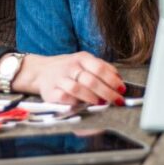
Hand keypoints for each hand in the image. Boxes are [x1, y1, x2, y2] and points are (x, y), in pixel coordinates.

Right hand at [7, 52, 125, 105]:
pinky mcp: (50, 91)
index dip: (113, 80)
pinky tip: (82, 106)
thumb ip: (101, 68)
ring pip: (77, 89)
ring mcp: (59, 79)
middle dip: (107, 92)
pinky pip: (63, 98)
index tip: (122, 90)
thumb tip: (119, 79)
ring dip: (92, 98)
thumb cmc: (70, 68)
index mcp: (82, 58)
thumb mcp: (85, 61)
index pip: (100, 68)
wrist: (41, 71)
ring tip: (102, 104)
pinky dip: (74, 102)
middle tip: (117, 101)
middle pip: (91, 80)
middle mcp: (71, 67)